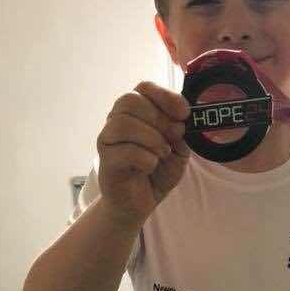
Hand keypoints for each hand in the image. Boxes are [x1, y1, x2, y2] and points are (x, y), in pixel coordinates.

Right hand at [96, 81, 190, 226]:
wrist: (139, 203)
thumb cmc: (156, 172)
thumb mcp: (178, 150)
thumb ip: (180, 133)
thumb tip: (179, 122)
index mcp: (134, 112)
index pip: (143, 87)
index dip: (165, 96)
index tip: (183, 113)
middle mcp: (116, 121)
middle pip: (129, 101)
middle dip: (159, 118)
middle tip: (174, 135)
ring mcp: (108, 140)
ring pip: (123, 124)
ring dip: (152, 138)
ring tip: (163, 153)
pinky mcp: (106, 162)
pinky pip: (126, 152)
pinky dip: (147, 159)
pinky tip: (150, 167)